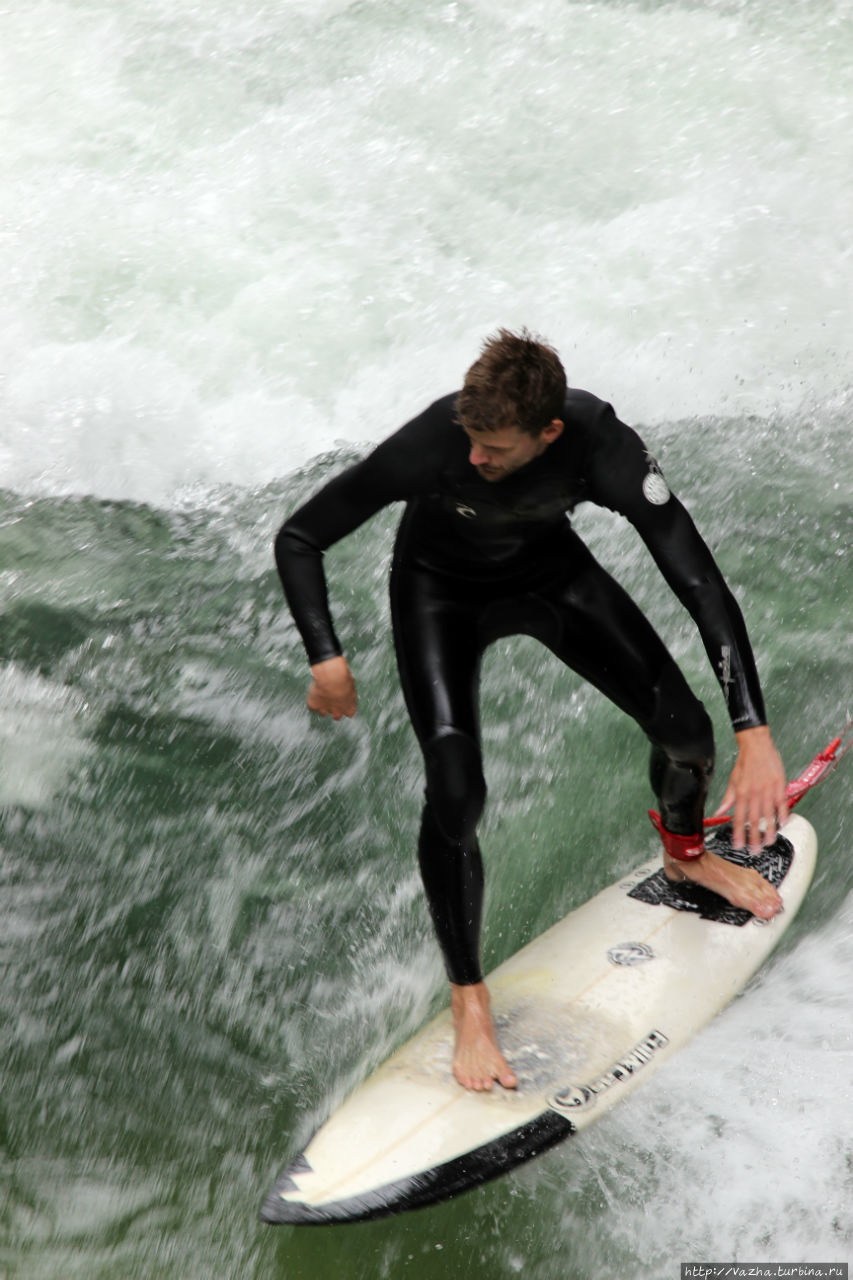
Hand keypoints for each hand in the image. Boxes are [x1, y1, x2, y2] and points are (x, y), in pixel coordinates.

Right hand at [306, 656, 357, 719]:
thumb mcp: (352, 685)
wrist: (331, 678)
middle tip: (333, 699)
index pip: (349, 712)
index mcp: (350, 708)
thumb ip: (349, 692)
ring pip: (323, 713)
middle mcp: (338, 712)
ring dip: (323, 706)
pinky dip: (313, 701)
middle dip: (335, 709)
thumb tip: (347, 689)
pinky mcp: (313, 705)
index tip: (344, 700)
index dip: (346, 706)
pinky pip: (312, 706)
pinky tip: (314, 694)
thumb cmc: (343, 679)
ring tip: (323, 695)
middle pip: (337, 716)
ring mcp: (324, 710)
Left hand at [714, 724, 787, 851]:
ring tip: (769, 842)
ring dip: (769, 830)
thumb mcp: (733, 780)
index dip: (738, 833)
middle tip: (755, 850)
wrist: (757, 746)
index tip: (738, 845)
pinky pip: (781, 803)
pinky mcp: (779, 785)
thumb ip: (728, 799)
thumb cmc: (745, 763)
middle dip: (754, 837)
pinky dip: (783, 814)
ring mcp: (767, 790)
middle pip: (754, 820)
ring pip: (768, 814)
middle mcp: (754, 794)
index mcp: (741, 794)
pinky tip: (783, 824)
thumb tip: (718, 812)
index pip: (738, 818)